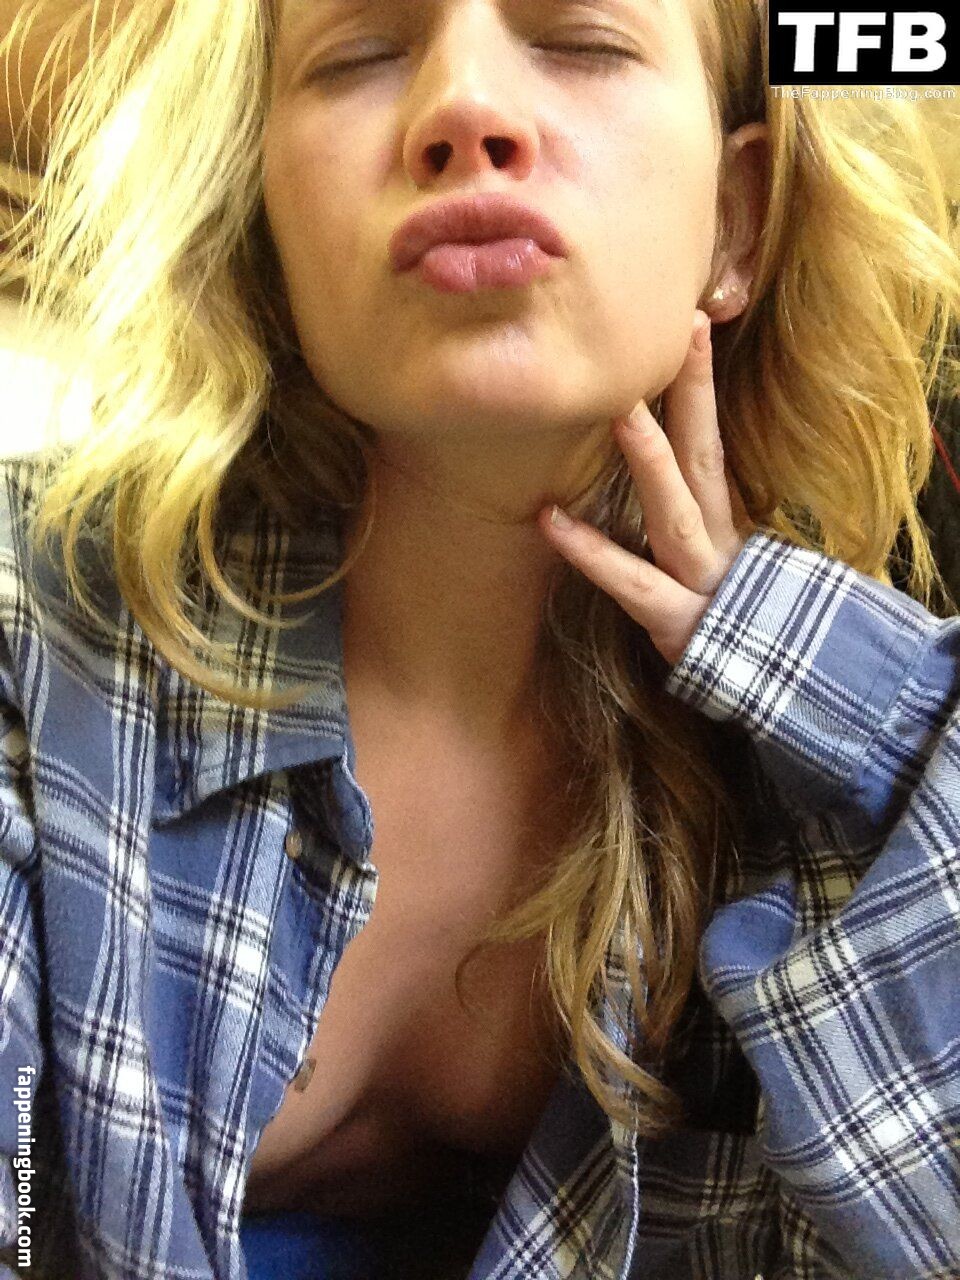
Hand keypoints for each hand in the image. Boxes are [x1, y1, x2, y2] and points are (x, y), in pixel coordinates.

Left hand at [538, 310, 755, 667]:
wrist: (771, 686)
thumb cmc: (728, 621)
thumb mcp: (715, 563)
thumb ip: (690, 519)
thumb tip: (652, 469)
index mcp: (722, 519)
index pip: (711, 439)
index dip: (701, 383)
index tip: (690, 322)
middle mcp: (717, 538)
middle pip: (705, 454)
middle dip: (694, 392)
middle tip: (680, 328)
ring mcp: (702, 578)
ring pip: (675, 509)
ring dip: (650, 458)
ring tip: (618, 408)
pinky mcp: (678, 620)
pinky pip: (631, 581)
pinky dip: (592, 552)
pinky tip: (552, 522)